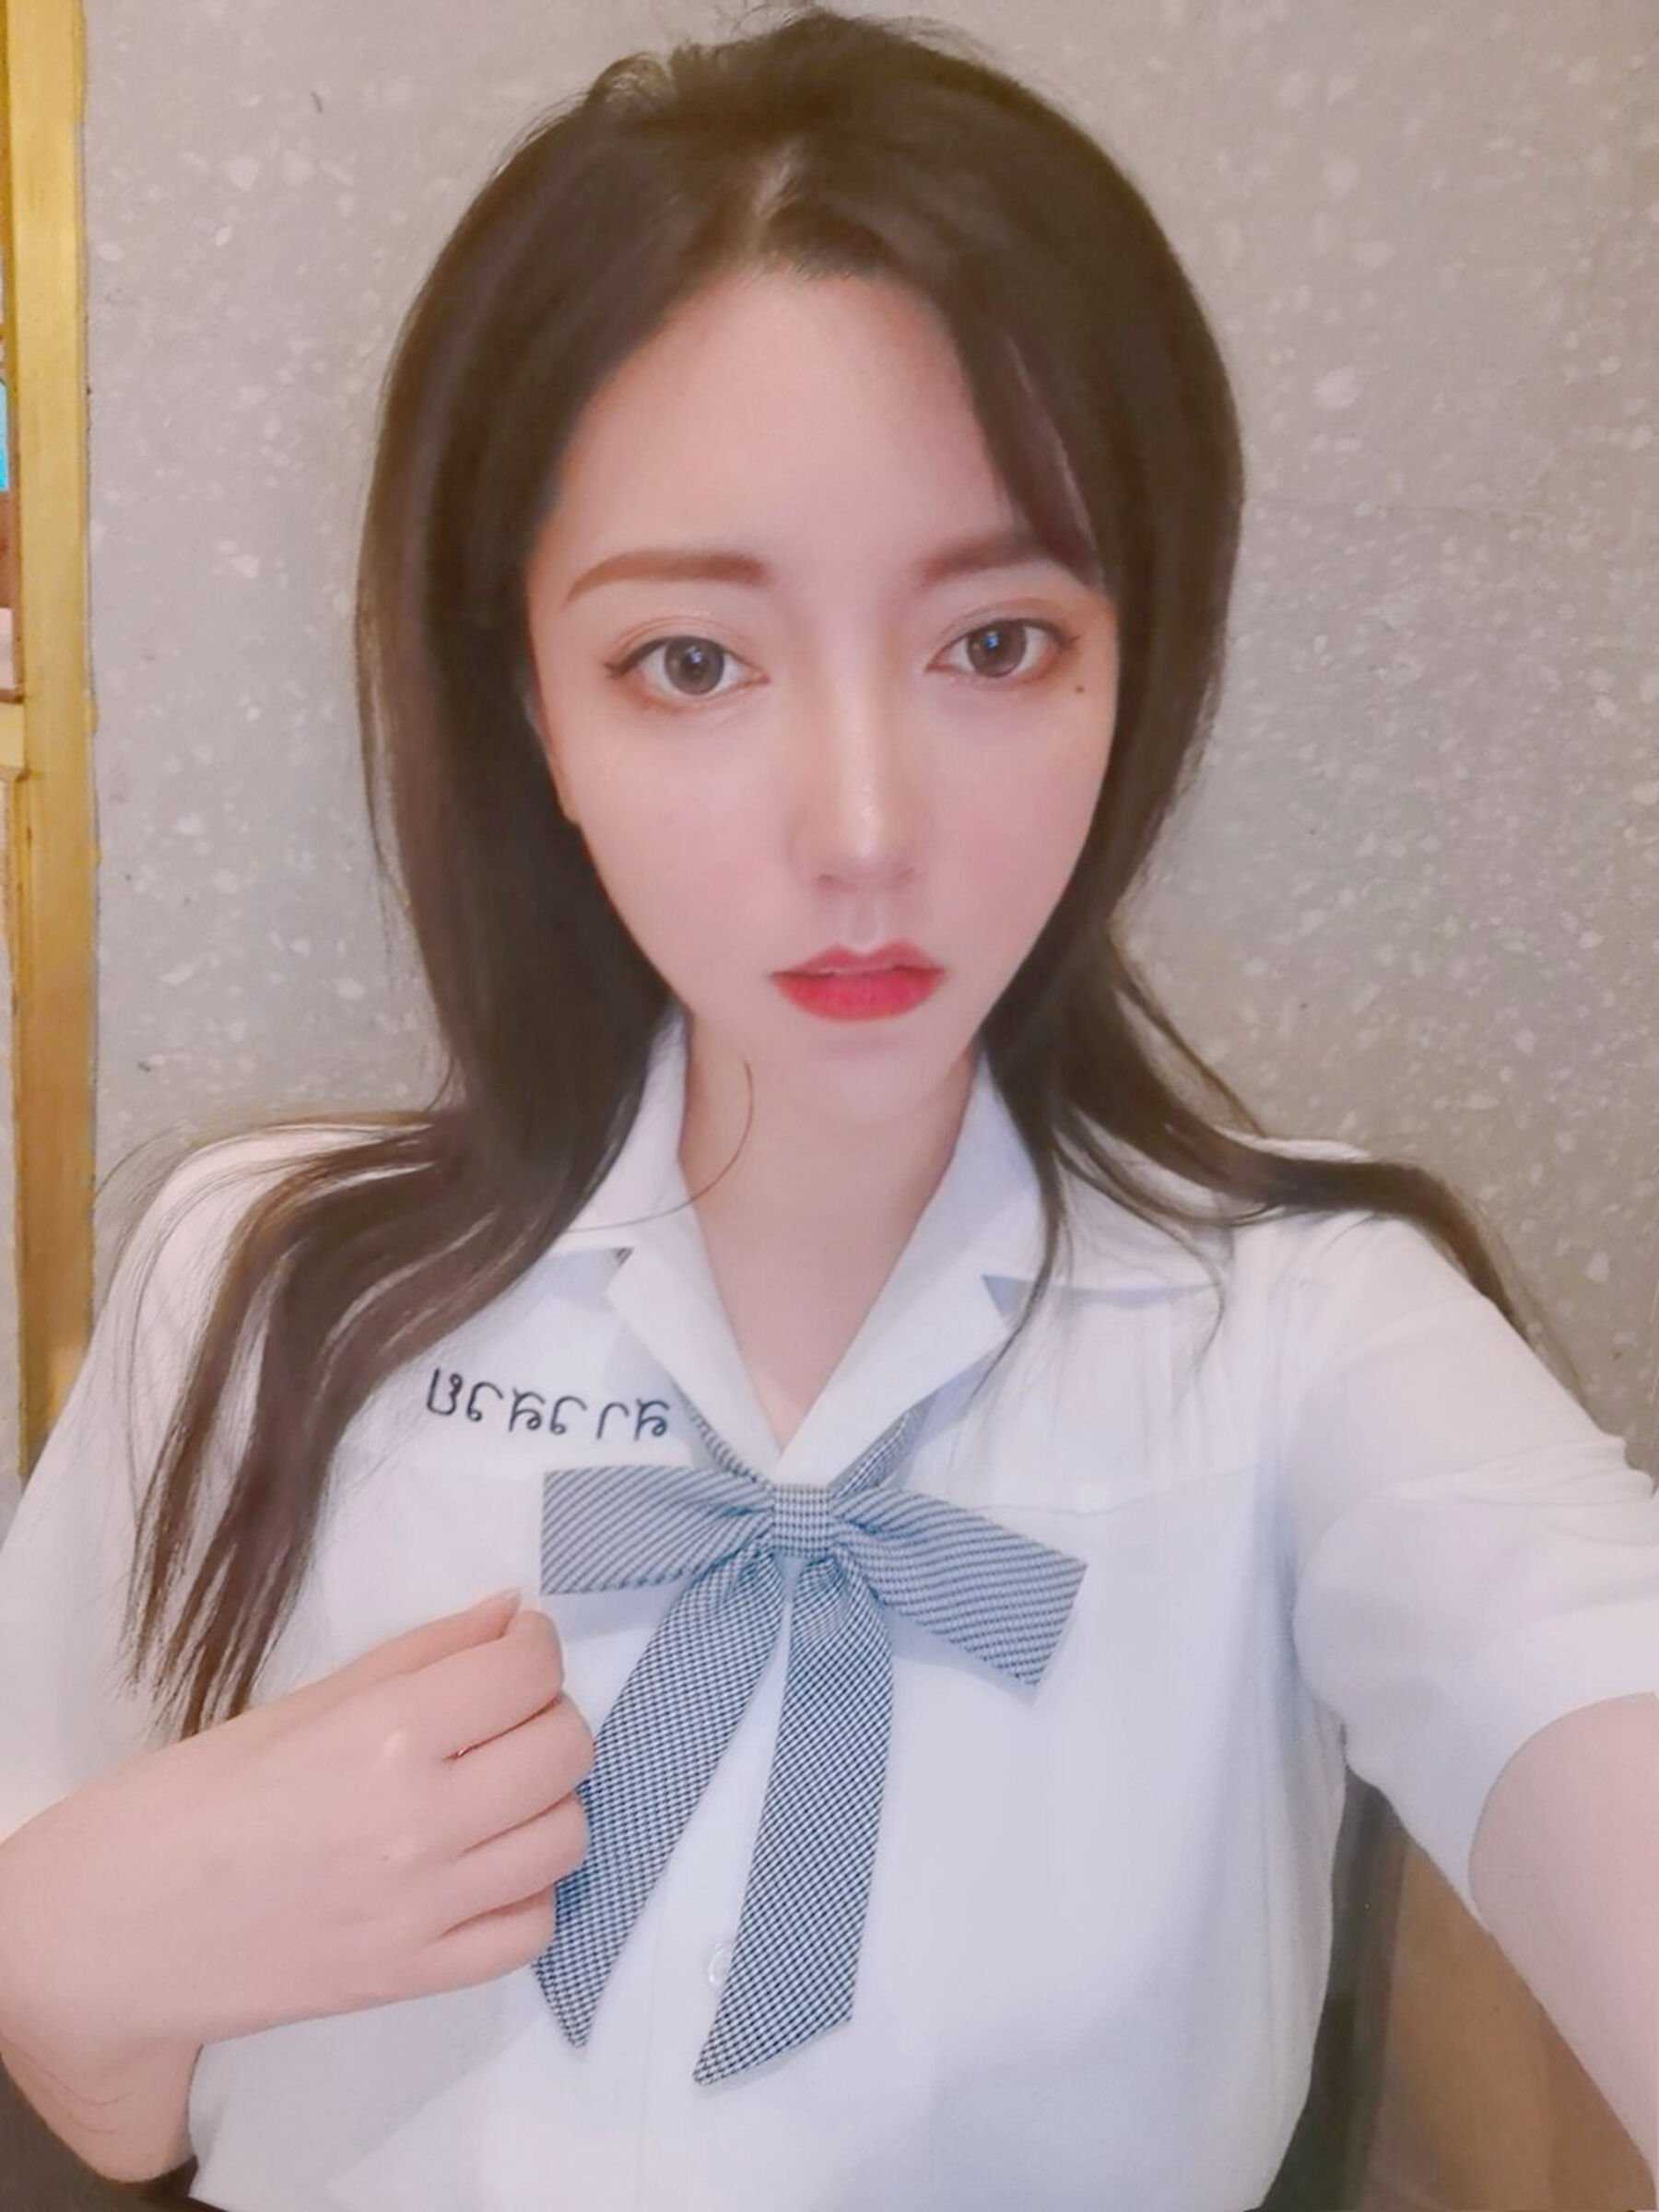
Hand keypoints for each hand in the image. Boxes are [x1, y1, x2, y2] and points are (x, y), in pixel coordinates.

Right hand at [0, 1589, 592, 2066]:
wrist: (116, 1931)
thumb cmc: (194, 1798)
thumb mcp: (303, 1704)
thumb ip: (421, 1655)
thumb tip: (511, 1614)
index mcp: (385, 1737)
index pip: (527, 1672)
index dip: (533, 1646)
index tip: (510, 1647)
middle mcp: (422, 1823)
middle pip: (567, 1748)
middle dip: (548, 1713)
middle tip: (500, 1715)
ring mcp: (426, 1909)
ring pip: (566, 1835)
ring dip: (546, 1799)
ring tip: (493, 1789)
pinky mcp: (418, 1978)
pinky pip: (533, 1928)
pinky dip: (526, 1890)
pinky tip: (483, 1866)